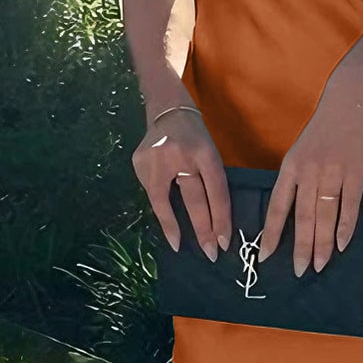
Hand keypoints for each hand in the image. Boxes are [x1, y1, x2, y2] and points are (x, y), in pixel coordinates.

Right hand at [132, 104, 231, 260]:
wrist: (167, 109)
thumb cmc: (195, 136)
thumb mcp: (209, 152)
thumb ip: (210, 180)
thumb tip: (214, 222)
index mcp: (204, 151)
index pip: (216, 190)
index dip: (221, 218)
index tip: (223, 242)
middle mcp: (180, 154)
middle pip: (194, 198)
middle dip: (202, 229)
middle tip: (209, 254)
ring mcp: (156, 158)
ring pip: (165, 200)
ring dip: (174, 226)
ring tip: (180, 245)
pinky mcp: (139, 162)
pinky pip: (152, 193)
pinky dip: (160, 209)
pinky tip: (166, 223)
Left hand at [259, 71, 362, 275]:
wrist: (350, 97)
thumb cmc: (325, 127)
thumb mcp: (302, 151)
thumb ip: (298, 180)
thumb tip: (293, 214)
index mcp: (291, 166)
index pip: (277, 206)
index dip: (271, 233)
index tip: (264, 256)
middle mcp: (309, 171)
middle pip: (302, 216)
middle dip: (300, 247)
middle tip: (299, 271)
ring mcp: (333, 171)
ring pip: (325, 215)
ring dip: (322, 243)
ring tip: (318, 265)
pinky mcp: (356, 171)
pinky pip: (350, 205)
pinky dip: (345, 227)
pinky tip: (341, 245)